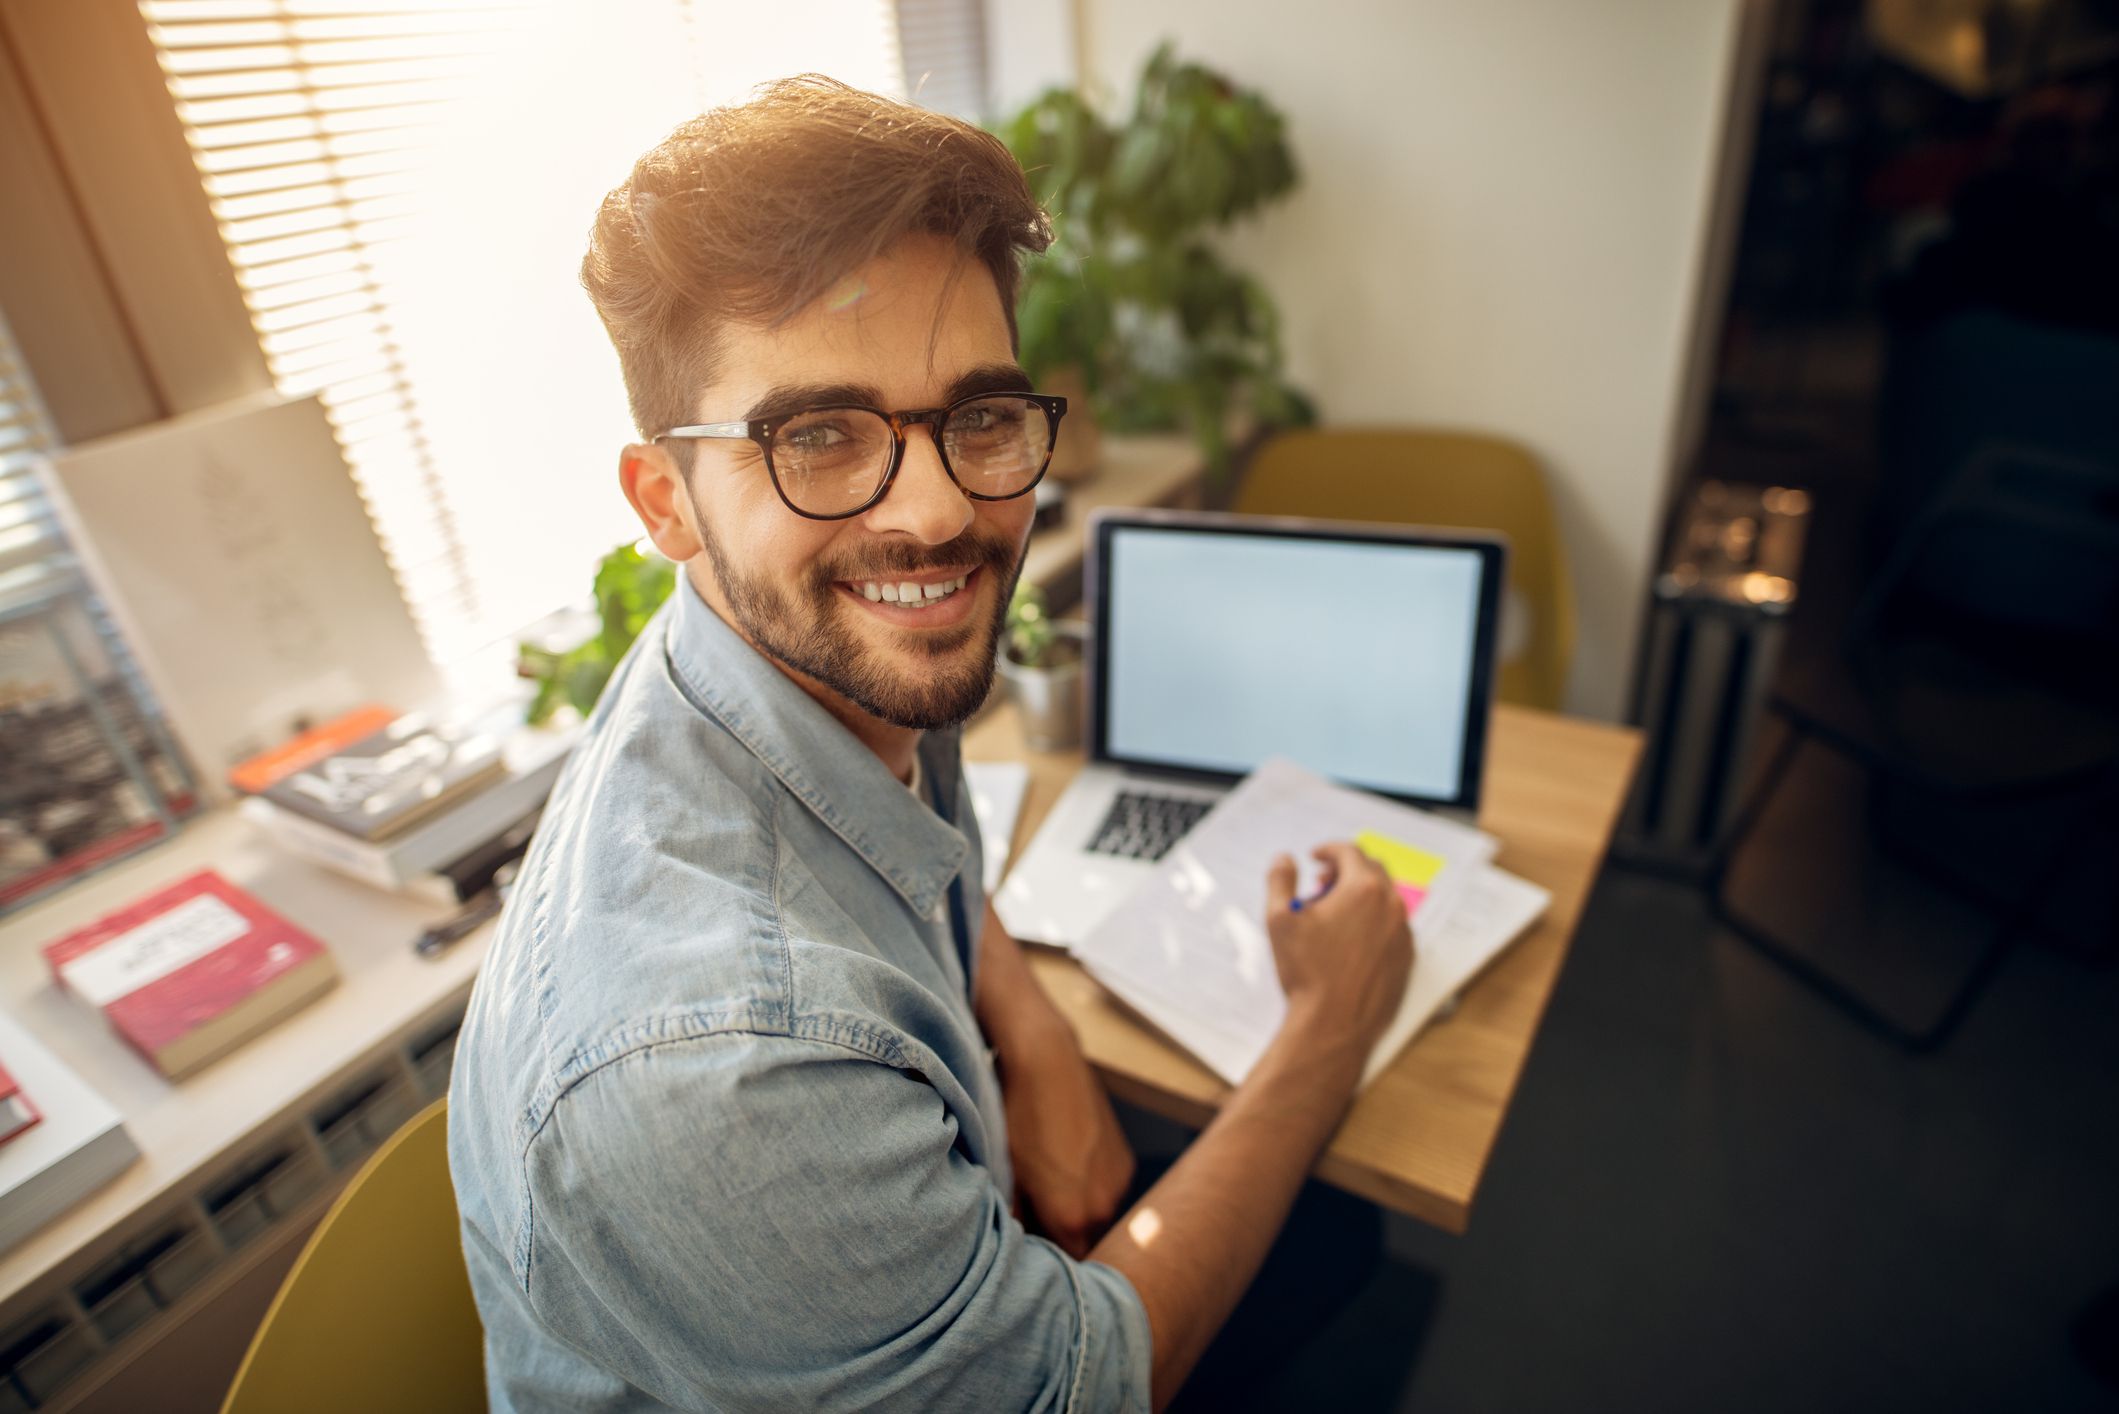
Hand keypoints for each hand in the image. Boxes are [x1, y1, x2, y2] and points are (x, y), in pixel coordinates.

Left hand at [999, 1015, 1134, 1258]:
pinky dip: (1090, 1185)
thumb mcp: (1006, 1170)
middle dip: (1061, 1236)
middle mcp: (1104, 1206)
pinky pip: (1107, 1189)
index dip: (1046, 1261)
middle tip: (1033, 1214)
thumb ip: (1015, 1219)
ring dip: (1078, 1210)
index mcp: (1073, 1217)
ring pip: (1097, 1215)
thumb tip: (1011, 1247)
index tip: (1030, 1249)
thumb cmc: (1019, 1115)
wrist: (1048, 1060)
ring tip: (1049, 1182)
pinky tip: (1066, 1161)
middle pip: (1083, 1242)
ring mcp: (1119, 1181)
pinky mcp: (1124, 1160)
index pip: (1066, 1265)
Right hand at [1264, 842, 1413, 1061]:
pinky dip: (1375, 922)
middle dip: (1345, 870)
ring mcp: (1403, 934)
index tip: (1316, 856)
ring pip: (1385, 899)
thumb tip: (1285, 860)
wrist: (1335, 1024)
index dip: (1329, 850)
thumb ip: (1280, 881)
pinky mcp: (1407, 958)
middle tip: (1322, 883)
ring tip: (1334, 914)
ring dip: (1361, 896)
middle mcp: (1391, 906)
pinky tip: (1351, 940)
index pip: (1350, 852)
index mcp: (1363, 890)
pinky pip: (1393, 927)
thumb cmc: (1308, 974)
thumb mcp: (1280, 920)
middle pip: (1372, 871)